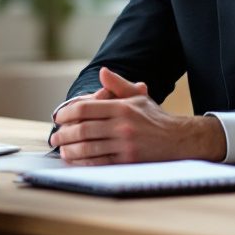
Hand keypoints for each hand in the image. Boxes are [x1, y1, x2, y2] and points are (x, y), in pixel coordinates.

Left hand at [50, 69, 226, 164]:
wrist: (179, 140)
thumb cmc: (155, 118)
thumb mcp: (138, 96)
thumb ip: (118, 84)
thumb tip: (102, 72)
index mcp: (121, 107)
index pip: (86, 108)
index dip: (67, 113)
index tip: (58, 117)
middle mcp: (122, 125)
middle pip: (84, 129)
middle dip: (65, 134)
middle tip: (54, 137)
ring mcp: (125, 144)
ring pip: (89, 148)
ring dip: (71, 150)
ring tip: (62, 150)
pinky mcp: (128, 161)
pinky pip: (100, 162)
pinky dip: (84, 162)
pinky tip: (76, 161)